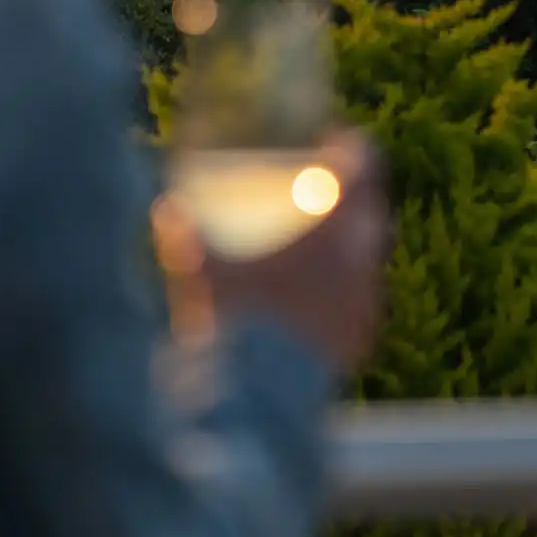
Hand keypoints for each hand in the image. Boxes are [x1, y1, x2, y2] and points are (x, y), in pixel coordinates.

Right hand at [157, 130, 390, 372]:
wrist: (259, 392)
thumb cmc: (231, 315)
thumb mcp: (200, 265)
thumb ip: (183, 232)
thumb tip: (164, 209)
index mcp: (333, 223)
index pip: (365, 163)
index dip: (352, 148)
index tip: (335, 144)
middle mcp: (361, 257)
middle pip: (372, 211)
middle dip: (351, 201)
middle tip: (321, 198)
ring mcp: (366, 299)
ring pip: (366, 261)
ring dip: (347, 251)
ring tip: (316, 256)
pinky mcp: (362, 338)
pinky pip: (359, 306)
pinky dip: (342, 298)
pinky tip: (316, 306)